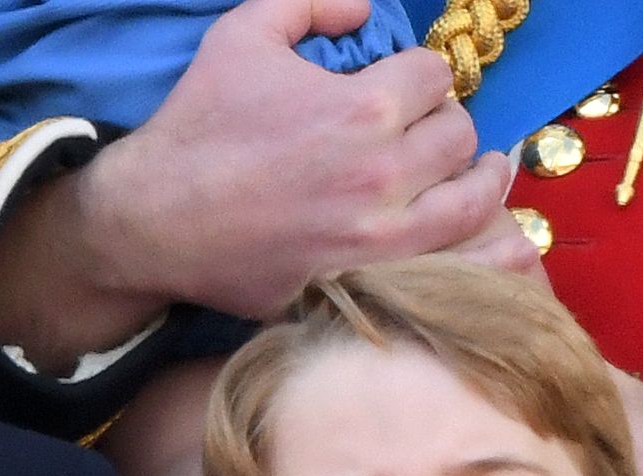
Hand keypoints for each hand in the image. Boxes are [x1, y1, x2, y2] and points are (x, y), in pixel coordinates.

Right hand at [0, 0, 511, 362]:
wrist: (160, 220)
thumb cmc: (200, 125)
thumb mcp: (241, 35)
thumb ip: (309, 4)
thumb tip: (366, 8)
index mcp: (362, 107)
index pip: (435, 76)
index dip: (424, 74)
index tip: (411, 86)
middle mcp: (386, 173)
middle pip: (461, 134)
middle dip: (449, 122)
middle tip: (432, 129)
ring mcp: (388, 236)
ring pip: (475, 201)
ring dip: (482, 179)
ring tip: (480, 172)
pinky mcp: (379, 281)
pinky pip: (458, 263)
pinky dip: (477, 242)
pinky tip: (475, 228)